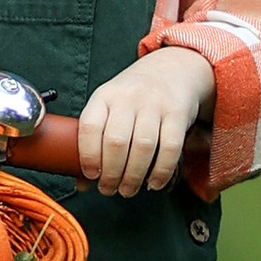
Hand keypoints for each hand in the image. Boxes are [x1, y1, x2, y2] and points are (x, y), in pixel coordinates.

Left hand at [76, 47, 211, 197]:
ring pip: (142, 147)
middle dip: (111, 174)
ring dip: (133, 177)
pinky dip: (161, 171)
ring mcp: (154, 103)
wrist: (170, 70)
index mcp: (104, 96)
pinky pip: (170, 148)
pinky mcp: (177, 113)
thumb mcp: (109, 109)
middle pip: (116, 142)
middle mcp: (128, 97)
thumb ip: (96, 143)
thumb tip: (82, 184)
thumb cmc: (132, 98)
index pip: (90, 127)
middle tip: (109, 189)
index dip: (88, 156)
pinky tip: (153, 183)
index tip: (91, 176)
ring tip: (127, 190)